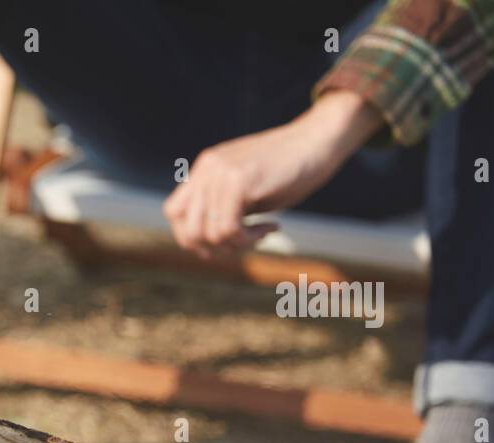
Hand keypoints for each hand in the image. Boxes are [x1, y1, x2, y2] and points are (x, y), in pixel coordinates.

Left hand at [163, 91, 382, 256]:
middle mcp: (207, 168)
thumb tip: (203, 248)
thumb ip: (222, 210)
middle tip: (243, 244)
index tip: (223, 241)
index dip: (191, 237)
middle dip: (212, 249)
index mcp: (204, 169)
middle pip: (186, 229)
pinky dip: (248, 239)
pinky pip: (227, 229)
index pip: (173, 213)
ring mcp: (220, 172)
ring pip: (206, 234)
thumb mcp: (246, 193)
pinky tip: (271, 227)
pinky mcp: (239, 180)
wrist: (319, 141)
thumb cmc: (289, 172)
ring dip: (235, 245)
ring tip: (260, 234)